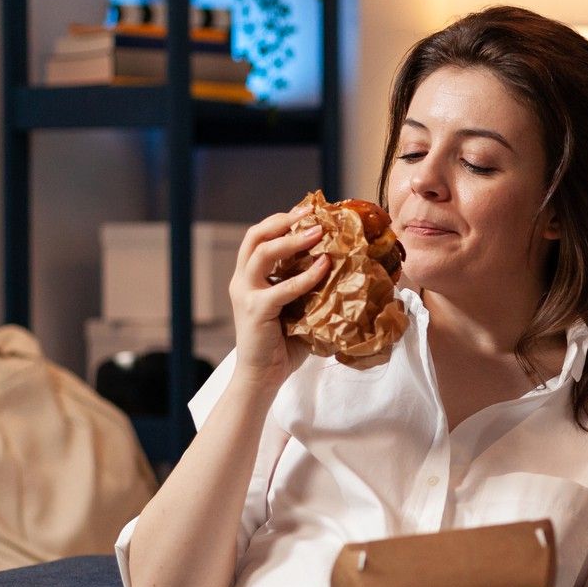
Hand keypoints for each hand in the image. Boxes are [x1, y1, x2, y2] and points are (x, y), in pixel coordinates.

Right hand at [228, 208, 330, 387]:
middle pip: (255, 236)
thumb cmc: (283, 344)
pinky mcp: (256, 311)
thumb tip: (344, 266)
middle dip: (284, 220)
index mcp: (249, 277)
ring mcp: (246, 294)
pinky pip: (283, 288)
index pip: (259, 237)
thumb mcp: (297, 307)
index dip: (282, 220)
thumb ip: (309, 287)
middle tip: (311, 213)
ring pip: (262, 253)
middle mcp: (242, 281)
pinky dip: (305, 275)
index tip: (308, 210)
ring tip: (318, 232)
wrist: (263, 376)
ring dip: (292, 239)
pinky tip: (325, 266)